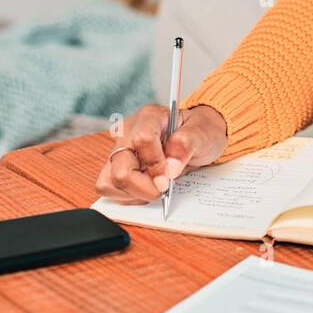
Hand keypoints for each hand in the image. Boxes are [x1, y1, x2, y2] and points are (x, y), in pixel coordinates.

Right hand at [93, 103, 228, 203]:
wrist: (197, 136)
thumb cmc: (200, 132)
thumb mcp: (203, 134)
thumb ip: (186, 145)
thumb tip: (170, 168)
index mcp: (150, 117)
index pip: (142, 140)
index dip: (155, 165)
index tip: (168, 180)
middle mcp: (128, 132)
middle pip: (120, 168)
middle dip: (143, 187)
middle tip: (163, 187)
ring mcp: (118, 150)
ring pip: (109, 182)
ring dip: (134, 192)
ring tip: (155, 184)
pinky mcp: (114, 166)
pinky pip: (109, 188)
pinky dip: (128, 195)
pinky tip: (146, 186)